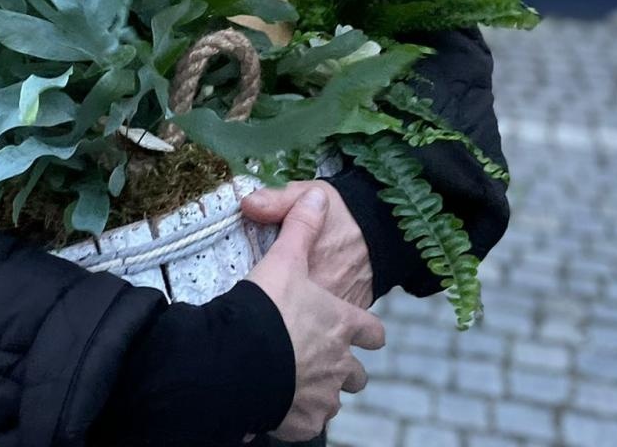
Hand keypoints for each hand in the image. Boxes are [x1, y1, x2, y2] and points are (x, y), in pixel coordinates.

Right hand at [241, 187, 385, 442]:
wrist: (243, 358)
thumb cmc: (269, 307)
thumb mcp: (286, 257)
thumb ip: (302, 224)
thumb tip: (318, 193)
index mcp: (342, 325)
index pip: (373, 333)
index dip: (368, 333)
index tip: (364, 333)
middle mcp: (340, 364)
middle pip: (357, 375)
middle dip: (346, 371)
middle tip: (323, 361)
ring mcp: (322, 396)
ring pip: (333, 401)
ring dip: (321, 393)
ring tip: (297, 382)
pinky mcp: (302, 422)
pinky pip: (307, 424)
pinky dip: (296, 416)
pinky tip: (279, 406)